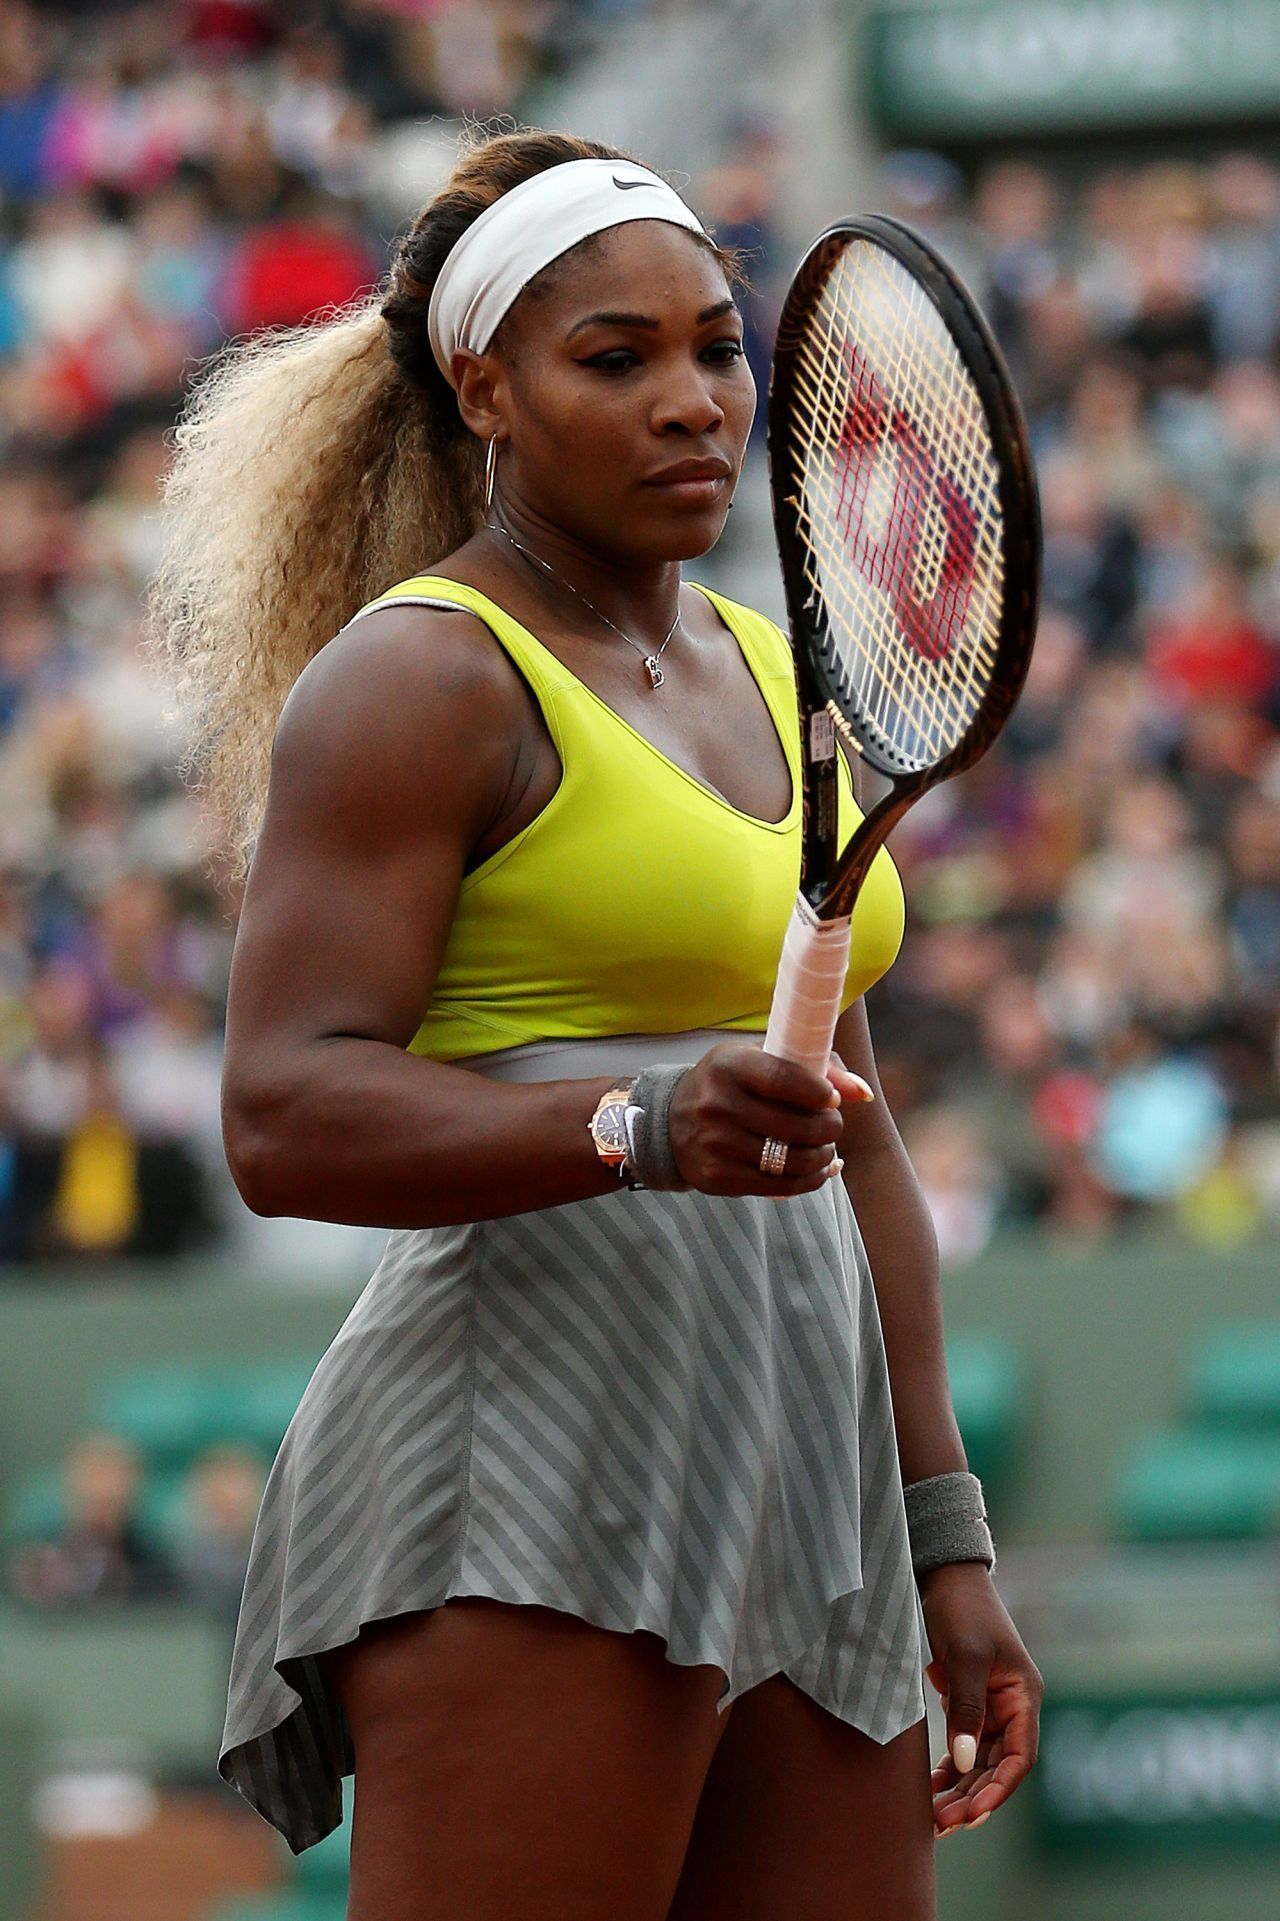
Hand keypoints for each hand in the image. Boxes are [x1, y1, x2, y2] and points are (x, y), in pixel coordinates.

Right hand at [668, 1041, 872, 1198]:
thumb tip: (863, 1093)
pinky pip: (779, 1187)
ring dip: (822, 1156)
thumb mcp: (760, 1060)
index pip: (784, 1079)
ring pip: (791, 1160)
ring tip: (826, 1148)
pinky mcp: (718, 1178)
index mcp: (729, 1066)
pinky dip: (810, 1181)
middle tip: (833, 1125)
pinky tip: (820, 1170)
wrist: (671, 1121)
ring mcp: (716, 1145)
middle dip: (828, 1128)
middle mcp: (718, 1105)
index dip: (819, 1092)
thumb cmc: (730, 1083)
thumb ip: (815, 1067)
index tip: (833, 1100)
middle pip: (795, 1125)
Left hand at [919, 1562, 1043, 1838]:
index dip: (999, 1789)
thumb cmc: (962, 1609)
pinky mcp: (968, 1704)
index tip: (973, 1813)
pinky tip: (930, 1789)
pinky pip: (963, 1746)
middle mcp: (1011, 1708)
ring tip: (933, 1820)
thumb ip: (967, 1709)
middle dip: (973, 1797)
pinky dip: (950, 1768)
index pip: (1019, 1757)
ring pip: (979, 1763)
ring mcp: (990, 1708)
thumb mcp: (965, 1656)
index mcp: (1023, 1698)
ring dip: (960, 1790)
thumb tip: (967, 1762)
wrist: (945, 1576)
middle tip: (942, 1824)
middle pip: (997, 1767)